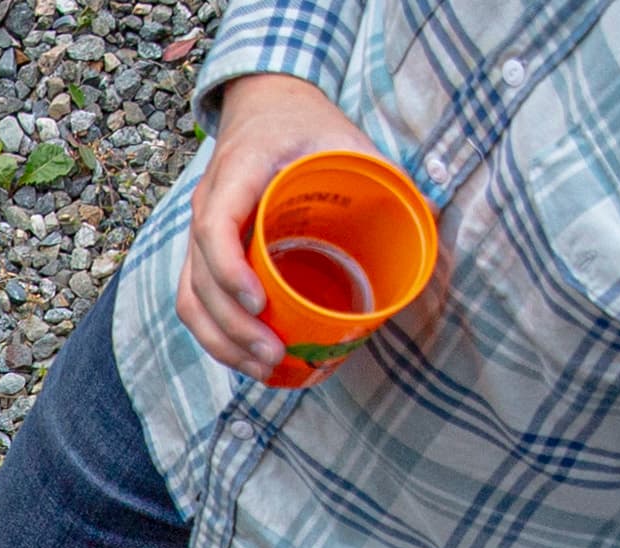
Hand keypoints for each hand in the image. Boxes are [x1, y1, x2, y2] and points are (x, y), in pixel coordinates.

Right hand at [178, 75, 381, 381]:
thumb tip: (428, 217)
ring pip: (191, 299)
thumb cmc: (306, 125)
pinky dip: (218, 336)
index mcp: (238, 171)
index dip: (230, 271)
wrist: (265, 108)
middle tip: (274, 354)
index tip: (261, 303)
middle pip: (200, 279)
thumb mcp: (344, 137)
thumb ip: (378, 172)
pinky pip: (197, 302)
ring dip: (222, 342)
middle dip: (233, 327)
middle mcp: (208, 204)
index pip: (214, 228)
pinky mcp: (203, 256)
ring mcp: (200, 233)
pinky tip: (248, 357)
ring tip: (263, 367)